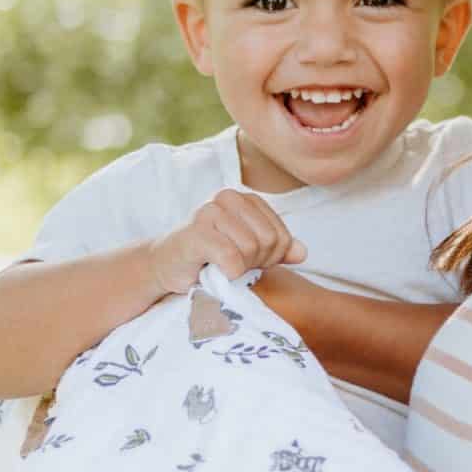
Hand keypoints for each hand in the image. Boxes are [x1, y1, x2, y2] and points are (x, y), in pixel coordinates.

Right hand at [147, 190, 308, 294]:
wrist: (169, 267)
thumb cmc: (211, 259)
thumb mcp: (251, 253)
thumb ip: (278, 250)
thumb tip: (302, 252)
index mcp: (247, 200)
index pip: (281, 235)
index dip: (271, 258)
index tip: (248, 261)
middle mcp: (228, 198)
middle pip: (268, 240)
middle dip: (255, 263)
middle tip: (232, 265)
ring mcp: (209, 211)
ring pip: (251, 248)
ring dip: (239, 268)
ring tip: (221, 266)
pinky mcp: (195, 232)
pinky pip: (230, 258)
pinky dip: (228, 273)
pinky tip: (214, 271)